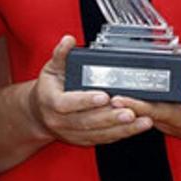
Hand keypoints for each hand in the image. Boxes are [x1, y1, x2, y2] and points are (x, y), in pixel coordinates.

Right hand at [28, 35, 153, 146]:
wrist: (39, 113)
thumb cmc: (48, 90)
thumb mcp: (51, 69)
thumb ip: (61, 54)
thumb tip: (69, 40)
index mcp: (51, 102)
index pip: (67, 104)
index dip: (86, 101)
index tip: (104, 96)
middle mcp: (60, 121)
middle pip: (87, 122)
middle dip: (111, 117)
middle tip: (130, 111)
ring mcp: (72, 133)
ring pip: (98, 133)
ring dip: (122, 128)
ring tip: (141, 121)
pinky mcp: (83, 140)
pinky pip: (103, 139)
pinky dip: (121, 134)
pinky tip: (135, 127)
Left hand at [110, 83, 180, 150]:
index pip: (152, 110)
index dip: (133, 104)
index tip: (116, 98)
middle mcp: (171, 121)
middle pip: (140, 112)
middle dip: (120, 105)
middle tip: (99, 94)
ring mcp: (169, 120)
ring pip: (142, 113)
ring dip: (125, 106)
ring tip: (103, 93)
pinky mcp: (170, 117)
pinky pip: (148, 111)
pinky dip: (135, 105)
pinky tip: (123, 96)